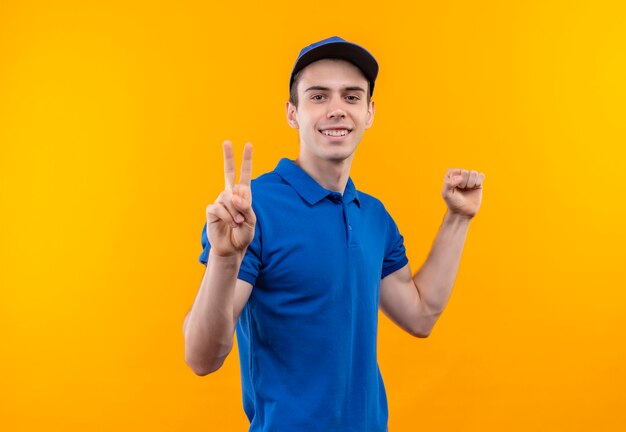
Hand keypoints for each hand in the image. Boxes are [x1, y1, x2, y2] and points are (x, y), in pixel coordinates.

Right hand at [205, 140, 255, 256]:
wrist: (231, 248)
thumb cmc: (243, 234)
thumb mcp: (250, 220)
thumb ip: (245, 206)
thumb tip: (233, 195)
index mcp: (243, 195)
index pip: (245, 174)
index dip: (246, 160)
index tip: (248, 145)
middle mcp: (230, 195)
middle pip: (228, 172)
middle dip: (228, 156)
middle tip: (227, 141)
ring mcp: (220, 201)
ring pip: (228, 197)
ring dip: (235, 212)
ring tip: (238, 223)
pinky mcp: (212, 210)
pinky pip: (220, 207)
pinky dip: (228, 217)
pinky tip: (231, 224)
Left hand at [441, 168, 484, 218]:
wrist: (463, 212)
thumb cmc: (453, 203)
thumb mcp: (446, 194)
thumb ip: (448, 184)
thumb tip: (460, 177)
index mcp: (451, 176)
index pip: (455, 171)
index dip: (455, 180)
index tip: (454, 188)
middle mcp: (460, 176)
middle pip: (465, 172)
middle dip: (463, 182)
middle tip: (462, 189)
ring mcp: (470, 179)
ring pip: (474, 173)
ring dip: (471, 182)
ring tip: (468, 188)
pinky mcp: (478, 183)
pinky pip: (481, 175)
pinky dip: (479, 180)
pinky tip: (475, 186)